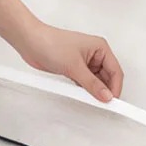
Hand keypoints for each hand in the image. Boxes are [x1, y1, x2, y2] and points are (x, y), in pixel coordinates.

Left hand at [0, 0, 123, 102]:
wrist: (30, 42)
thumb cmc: (50, 43)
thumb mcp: (74, 66)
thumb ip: (91, 84)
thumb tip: (105, 95)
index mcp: (100, 48)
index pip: (115, 71)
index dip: (115, 87)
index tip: (113, 101)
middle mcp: (95, 54)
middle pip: (107, 78)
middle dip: (105, 91)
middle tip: (102, 104)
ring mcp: (84, 63)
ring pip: (96, 82)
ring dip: (93, 91)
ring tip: (89, 99)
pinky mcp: (74, 69)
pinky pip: (85, 83)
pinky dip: (84, 90)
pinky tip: (81, 95)